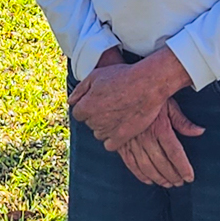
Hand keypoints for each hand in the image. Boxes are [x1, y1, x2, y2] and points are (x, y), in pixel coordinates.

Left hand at [67, 46, 194, 146]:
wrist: (147, 84)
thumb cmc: (122, 77)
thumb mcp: (96, 75)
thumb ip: (80, 90)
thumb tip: (71, 101)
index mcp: (86, 107)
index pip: (78, 113)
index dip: (88, 106)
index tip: (99, 100)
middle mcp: (94, 121)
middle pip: (90, 123)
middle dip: (97, 115)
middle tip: (112, 104)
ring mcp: (107, 131)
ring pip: (99, 134)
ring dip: (105, 126)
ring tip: (118, 113)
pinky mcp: (121, 138)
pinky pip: (109, 144)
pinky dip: (113, 138)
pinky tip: (120, 127)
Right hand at [116, 100, 205, 186]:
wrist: (120, 93)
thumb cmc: (148, 97)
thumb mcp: (168, 104)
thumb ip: (182, 121)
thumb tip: (199, 131)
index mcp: (160, 127)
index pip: (175, 153)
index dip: (183, 167)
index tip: (189, 177)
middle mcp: (146, 137)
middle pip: (162, 163)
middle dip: (173, 175)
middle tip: (180, 182)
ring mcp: (132, 142)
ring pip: (147, 166)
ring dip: (158, 178)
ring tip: (168, 184)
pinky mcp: (121, 145)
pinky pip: (131, 164)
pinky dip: (140, 175)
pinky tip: (149, 180)